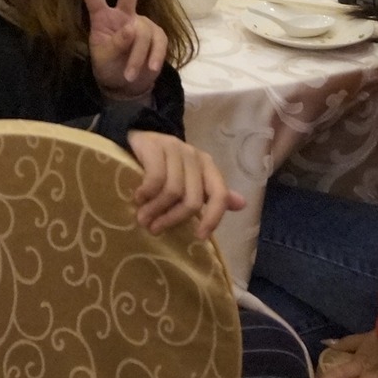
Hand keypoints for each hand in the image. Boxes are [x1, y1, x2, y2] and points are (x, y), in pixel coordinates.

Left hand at [72, 0, 168, 100]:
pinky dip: (154, 58)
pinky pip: (159, 43)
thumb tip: (132, 28)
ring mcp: (142, 24)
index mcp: (102, 18)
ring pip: (143, 34)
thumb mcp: (104, 59)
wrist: (128, 86)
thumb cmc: (109, 68)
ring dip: (137, 57)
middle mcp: (123, 15)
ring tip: (130, 74)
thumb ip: (116, 44)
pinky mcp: (158, 35)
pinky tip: (150, 69)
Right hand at [124, 131, 243, 236]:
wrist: (136, 139)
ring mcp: (175, 149)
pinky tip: (138, 198)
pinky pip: (155, 179)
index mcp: (208, 166)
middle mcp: (195, 156)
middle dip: (172, 218)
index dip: (213, 218)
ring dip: (155, 210)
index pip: (219, 195)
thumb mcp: (188, 181)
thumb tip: (241, 205)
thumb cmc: (164, 166)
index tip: (199, 237)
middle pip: (192, 199)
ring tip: (143, 218)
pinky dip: (146, 193)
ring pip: (172, 191)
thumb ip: (210, 195)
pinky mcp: (155, 146)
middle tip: (154, 229)